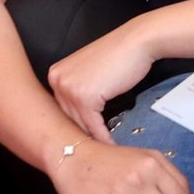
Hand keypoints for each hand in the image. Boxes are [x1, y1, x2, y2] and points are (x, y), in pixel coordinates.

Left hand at [46, 26, 154, 142]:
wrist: (138, 42)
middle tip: (95, 150)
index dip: (75, 125)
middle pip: (68, 117)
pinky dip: (103, 137)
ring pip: (80, 124)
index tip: (86, 139)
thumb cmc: (120, 55)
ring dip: (94, 139)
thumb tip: (77, 118)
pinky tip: (111, 144)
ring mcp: (69, 88)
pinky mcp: (85, 98)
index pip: (62, 108)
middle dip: (84, 133)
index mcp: (56, 73)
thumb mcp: (90, 72)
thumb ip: (78, 90)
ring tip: (104, 152)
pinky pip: (93, 125)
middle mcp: (57, 80)